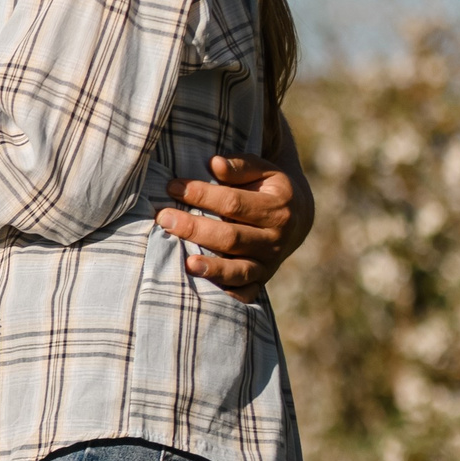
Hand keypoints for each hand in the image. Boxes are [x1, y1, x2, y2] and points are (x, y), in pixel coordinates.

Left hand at [155, 155, 305, 300]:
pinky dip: (229, 296)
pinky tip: (207, 294)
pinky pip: (247, 293)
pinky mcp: (263, 280)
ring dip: (213, 268)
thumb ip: (239, 166)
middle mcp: (276, 239)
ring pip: (240, 270)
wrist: (296, 218)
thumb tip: (215, 164)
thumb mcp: (262, 170)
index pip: (233, 203)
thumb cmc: (266, 188)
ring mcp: (270, 263)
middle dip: (195, 228)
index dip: (201, 194)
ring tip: (187, 264)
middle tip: (163, 218)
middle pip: (231, 237)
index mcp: (277, 207)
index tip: (173, 187)